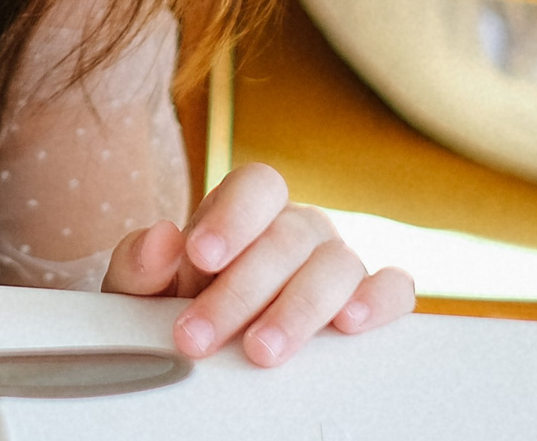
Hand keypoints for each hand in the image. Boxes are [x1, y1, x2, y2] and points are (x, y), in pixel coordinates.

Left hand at [104, 162, 412, 365]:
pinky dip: (380, 300)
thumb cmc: (175, 308)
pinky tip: (350, 325)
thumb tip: (162, 236)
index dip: (232, 216)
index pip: (256, 184)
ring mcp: (337, 261)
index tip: (198, 257)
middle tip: (199, 337)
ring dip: (298, 309)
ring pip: (338, 263)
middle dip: (240, 290)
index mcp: (247, 208)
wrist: (209, 344)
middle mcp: (298, 228)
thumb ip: (141, 262)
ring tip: (260, 351)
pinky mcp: (370, 300)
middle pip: (288, 236)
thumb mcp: (144, 289)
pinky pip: (395, 288)